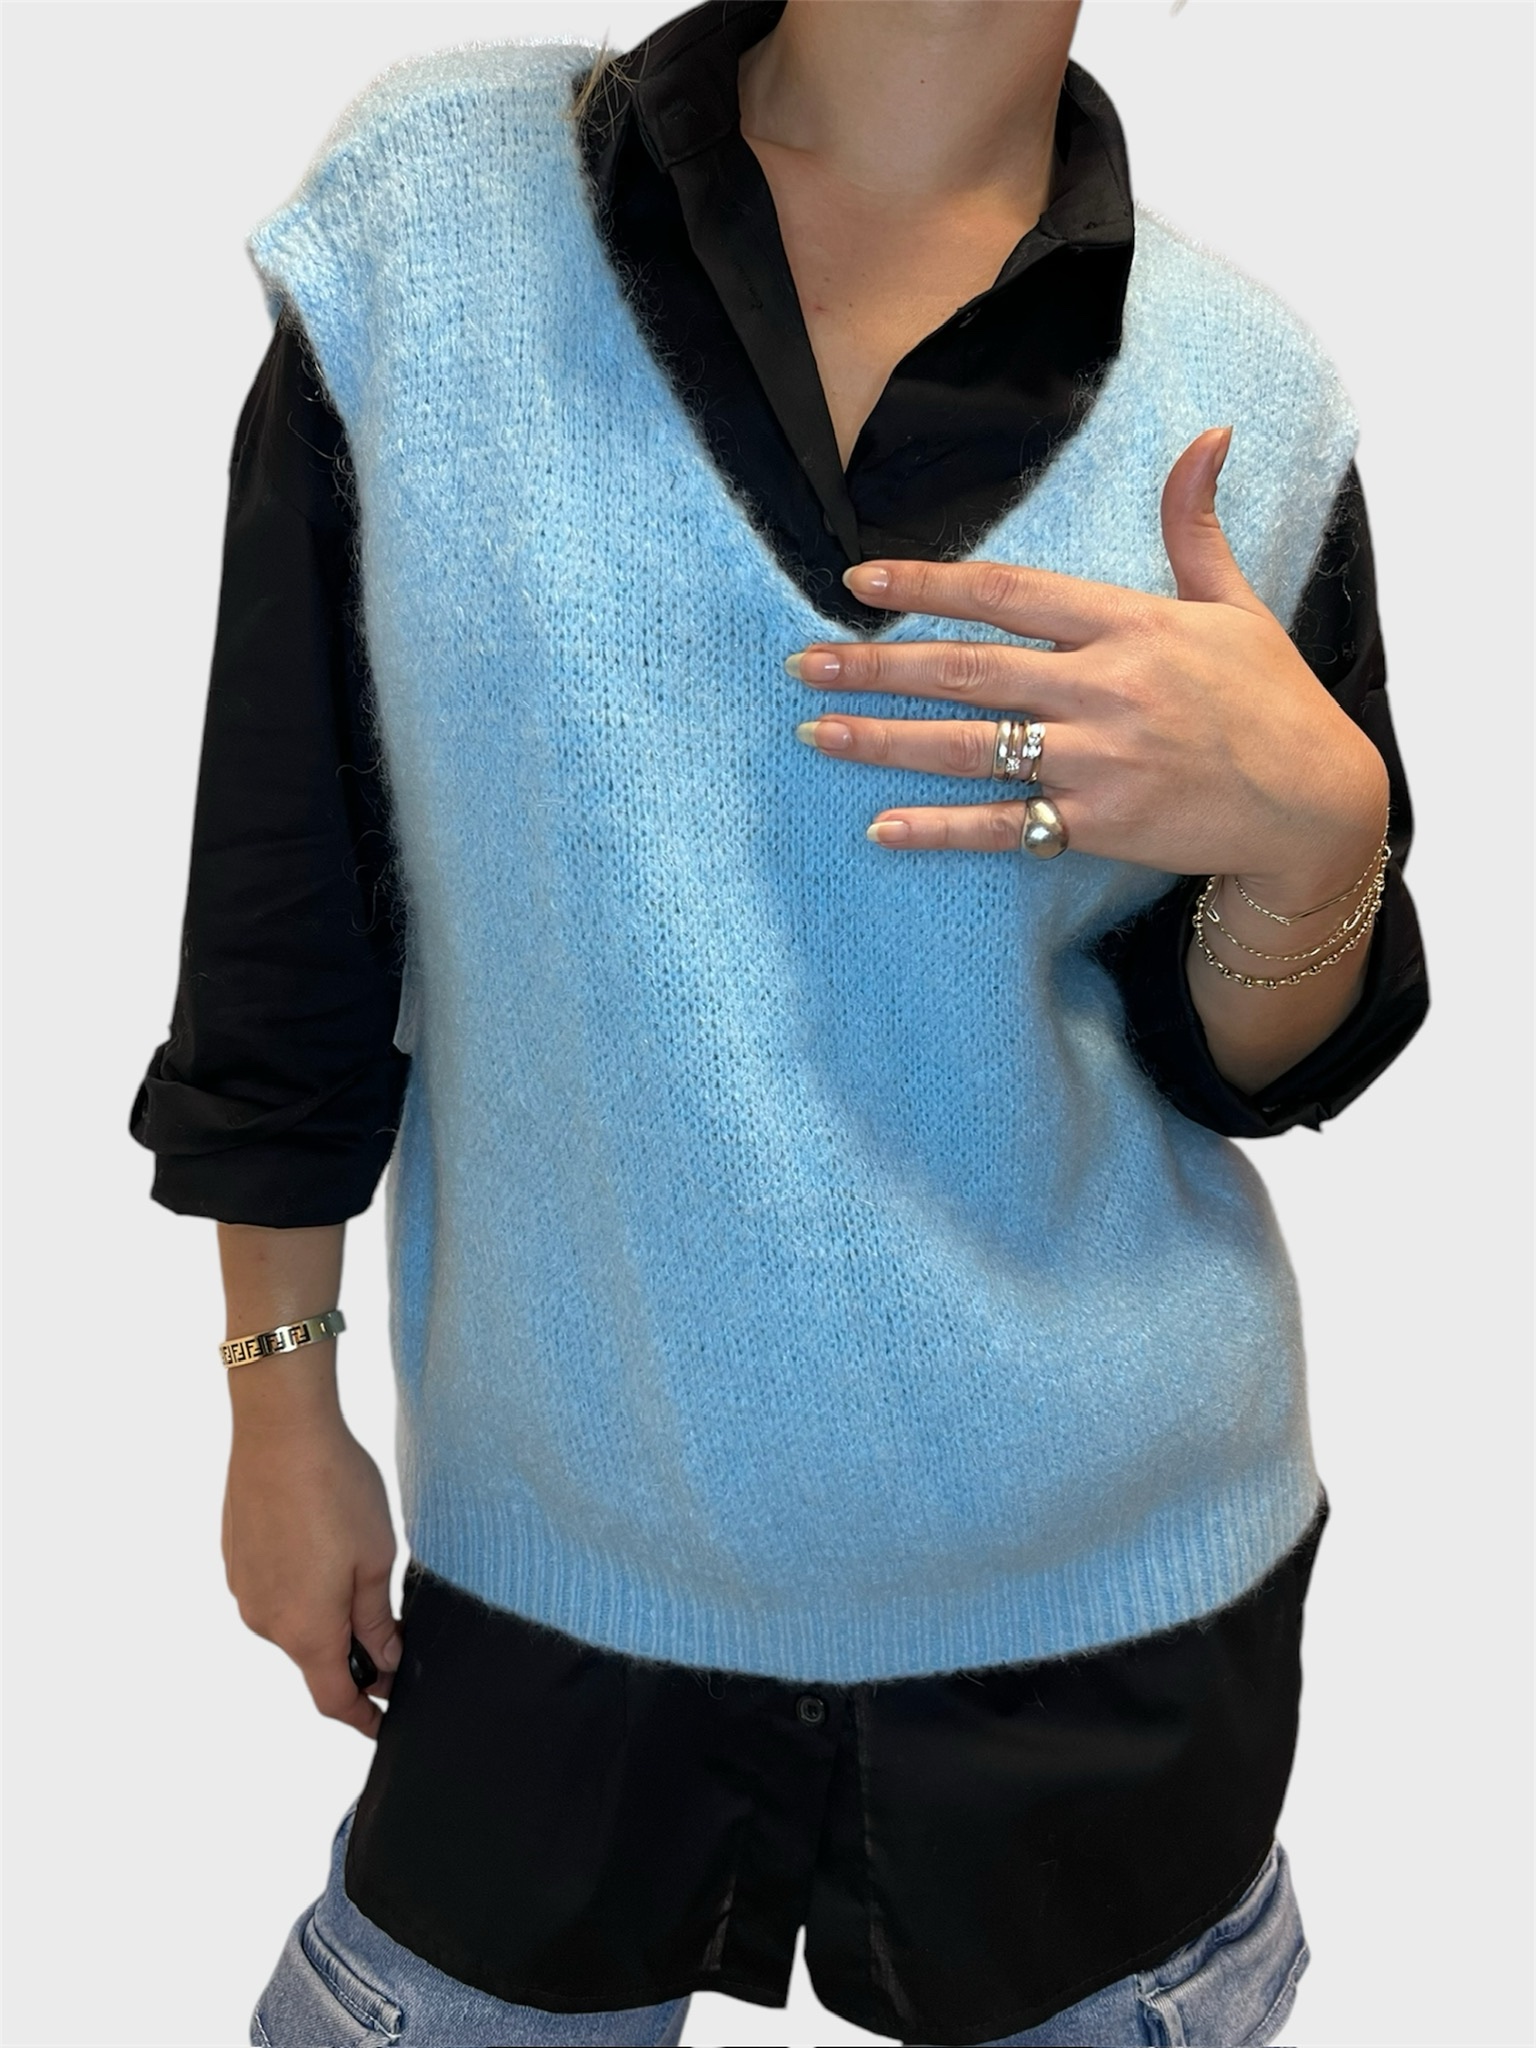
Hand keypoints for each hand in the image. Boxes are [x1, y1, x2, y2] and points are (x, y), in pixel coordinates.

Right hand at [222, 1385, 399, 1738]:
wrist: (280, 1429)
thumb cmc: (337, 1489)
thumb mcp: (376, 1558)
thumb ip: (378, 1620)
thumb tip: (384, 1662)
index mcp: (306, 1630)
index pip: (334, 1698)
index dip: (364, 1716)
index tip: (384, 1724)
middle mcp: (265, 1621)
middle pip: (315, 1658)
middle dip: (353, 1652)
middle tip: (393, 1623)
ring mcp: (244, 1589)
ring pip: (294, 1622)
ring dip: (325, 1613)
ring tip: (355, 1565)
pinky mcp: (235, 1558)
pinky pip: (274, 1590)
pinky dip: (301, 1585)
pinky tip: (321, 1543)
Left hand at [789, 428, 1387, 902]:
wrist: (1316, 801)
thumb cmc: (1270, 699)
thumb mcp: (1235, 603)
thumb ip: (1193, 525)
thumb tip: (1209, 434)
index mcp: (1129, 625)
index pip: (1008, 593)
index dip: (929, 583)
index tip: (860, 579)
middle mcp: (1105, 688)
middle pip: (969, 669)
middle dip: (878, 663)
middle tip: (803, 661)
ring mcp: (1100, 761)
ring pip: (971, 746)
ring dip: (885, 740)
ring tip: (816, 730)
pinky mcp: (1101, 825)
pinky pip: (1004, 827)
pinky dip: (940, 829)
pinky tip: (880, 827)